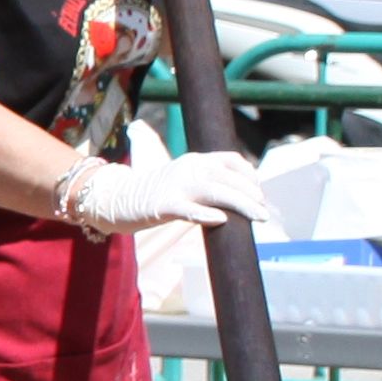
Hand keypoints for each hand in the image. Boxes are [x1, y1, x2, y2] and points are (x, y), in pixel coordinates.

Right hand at [58, 147, 275, 238]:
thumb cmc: (154, 193)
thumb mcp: (183, 179)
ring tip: (258, 217)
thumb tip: (236, 197)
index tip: (259, 193)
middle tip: (264, 212)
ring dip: (241, 204)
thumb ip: (206, 182)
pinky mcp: (164, 205)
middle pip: (229, 178)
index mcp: (195, 159)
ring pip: (216, 192)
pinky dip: (207, 214)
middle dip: (251, 194)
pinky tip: (222, 220)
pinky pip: (189, 209)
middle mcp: (189, 167)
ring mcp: (176, 185)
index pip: (232, 160)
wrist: (117, 198)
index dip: (251, 176)